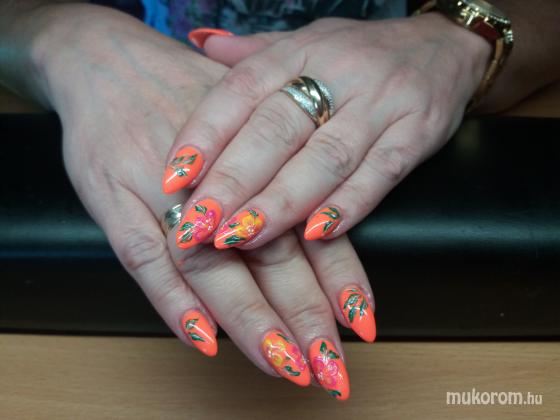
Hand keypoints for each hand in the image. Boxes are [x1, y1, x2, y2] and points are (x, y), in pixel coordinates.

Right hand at [33, 4, 374, 398]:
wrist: (108, 63)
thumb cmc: (185, 99)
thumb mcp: (244, 125)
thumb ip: (278, 175)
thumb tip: (323, 233)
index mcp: (259, 164)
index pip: (308, 232)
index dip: (339, 282)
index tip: (362, 326)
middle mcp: (218, 184)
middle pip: (270, 259)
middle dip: (304, 318)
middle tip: (330, 369)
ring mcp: (164, 194)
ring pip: (214, 268)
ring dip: (251, 320)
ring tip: (283, 365)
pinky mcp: (114, 201)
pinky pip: (144, 258)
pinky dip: (172, 301)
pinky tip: (201, 337)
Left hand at [163, 14, 490, 248]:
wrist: (445, 48)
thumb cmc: (360, 54)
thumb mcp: (306, 42)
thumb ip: (254, 53)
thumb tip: (197, 45)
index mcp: (299, 51)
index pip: (241, 89)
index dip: (204, 134)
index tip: (173, 177)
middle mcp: (338, 74)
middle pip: (277, 130)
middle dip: (234, 182)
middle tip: (197, 224)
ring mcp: (382, 104)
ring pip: (324, 158)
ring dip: (281, 203)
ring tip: (242, 238)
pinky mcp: (419, 133)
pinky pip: (380, 173)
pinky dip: (348, 205)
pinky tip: (317, 235)